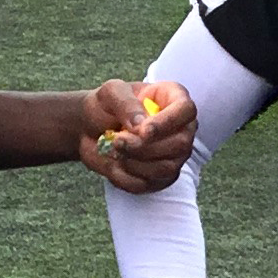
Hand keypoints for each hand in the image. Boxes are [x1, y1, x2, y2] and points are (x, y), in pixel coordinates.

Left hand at [80, 78, 194, 192]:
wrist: (90, 128)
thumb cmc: (105, 106)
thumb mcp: (110, 93)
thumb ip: (125, 103)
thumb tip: (141, 125)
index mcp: (173, 99)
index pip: (186, 110)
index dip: (168, 122)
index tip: (143, 131)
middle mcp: (181, 128)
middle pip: (181, 144)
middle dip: (145, 147)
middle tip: (118, 141)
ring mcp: (174, 155)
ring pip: (167, 168)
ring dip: (135, 163)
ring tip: (114, 150)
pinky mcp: (161, 178)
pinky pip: (150, 184)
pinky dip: (126, 177)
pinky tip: (114, 164)